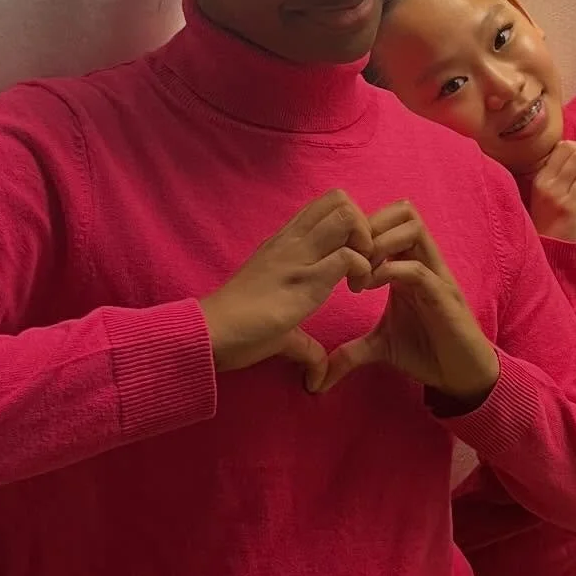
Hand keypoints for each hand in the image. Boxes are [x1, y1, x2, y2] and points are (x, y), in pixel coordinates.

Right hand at [201, 189, 372, 387]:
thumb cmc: (237, 330)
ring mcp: (298, 257)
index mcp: (285, 244)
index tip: (354, 261)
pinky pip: (349, 256)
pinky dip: (364, 269)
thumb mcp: (281, 328)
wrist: (209, 333)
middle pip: (340, 200)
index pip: (324, 206)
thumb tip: (317, 375)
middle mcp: (292, 242)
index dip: (351, 225)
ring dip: (366, 244)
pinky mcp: (305, 279)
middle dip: (365, 227)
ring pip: (347, 218)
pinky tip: (357, 292)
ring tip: (361, 277)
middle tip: (364, 263)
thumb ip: (304, 344)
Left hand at [318, 202, 499, 402]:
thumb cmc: (426, 352)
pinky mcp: (444, 296)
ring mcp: (436, 276)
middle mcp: (424, 263)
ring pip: (413, 229)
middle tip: (349, 259)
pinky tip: (369, 290)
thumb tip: (319, 378)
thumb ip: (350, 352)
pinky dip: (390, 271)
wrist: (460, 376)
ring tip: (361, 275)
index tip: (337, 258)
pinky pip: (418, 268)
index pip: (387, 222)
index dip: (359, 230)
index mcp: (407, 266)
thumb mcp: (379, 348)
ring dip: (380, 243)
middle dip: (370, 227)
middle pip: (402, 211)